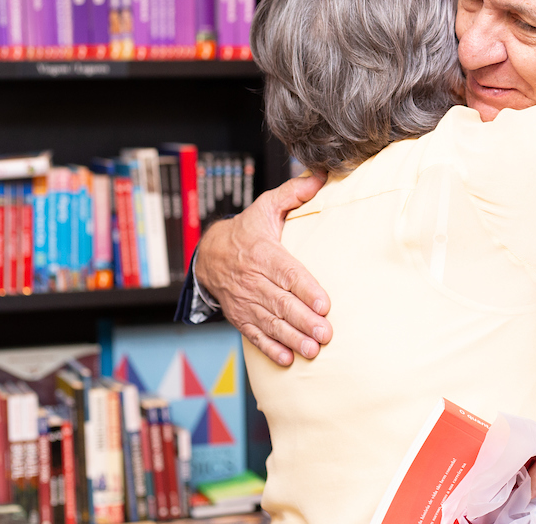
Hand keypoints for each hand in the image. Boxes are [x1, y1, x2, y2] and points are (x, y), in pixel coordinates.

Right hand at [194, 174, 329, 366]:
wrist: (209, 255)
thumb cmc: (247, 231)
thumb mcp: (266, 207)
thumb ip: (293, 194)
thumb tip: (319, 176)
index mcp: (263, 253)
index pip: (288, 273)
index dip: (306, 290)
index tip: (324, 304)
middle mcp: (254, 280)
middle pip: (281, 303)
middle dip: (304, 320)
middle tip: (326, 333)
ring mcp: (246, 301)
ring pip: (270, 322)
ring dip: (292, 338)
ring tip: (312, 349)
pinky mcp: (241, 316)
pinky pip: (255, 335)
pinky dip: (270, 348)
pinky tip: (286, 359)